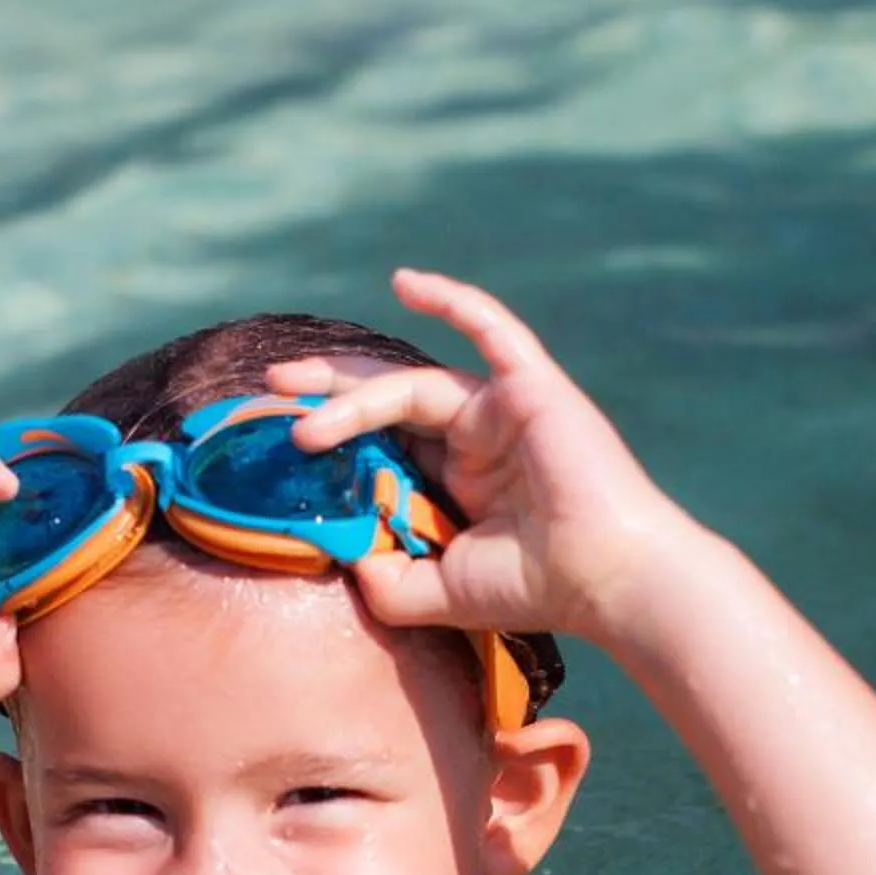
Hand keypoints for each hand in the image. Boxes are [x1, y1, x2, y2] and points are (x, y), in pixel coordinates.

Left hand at [268, 268, 708, 644]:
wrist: (608, 579)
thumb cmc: (538, 588)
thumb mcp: (439, 592)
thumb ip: (389, 580)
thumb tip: (343, 564)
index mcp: (458, 476)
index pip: (382, 442)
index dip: (330, 435)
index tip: (274, 439)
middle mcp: (476, 435)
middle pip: (386, 399)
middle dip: (324, 393)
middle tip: (268, 391)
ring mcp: (503, 407)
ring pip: (413, 384)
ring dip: (351, 394)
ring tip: (296, 409)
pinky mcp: (532, 387)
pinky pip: (491, 329)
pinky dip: (452, 300)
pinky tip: (405, 283)